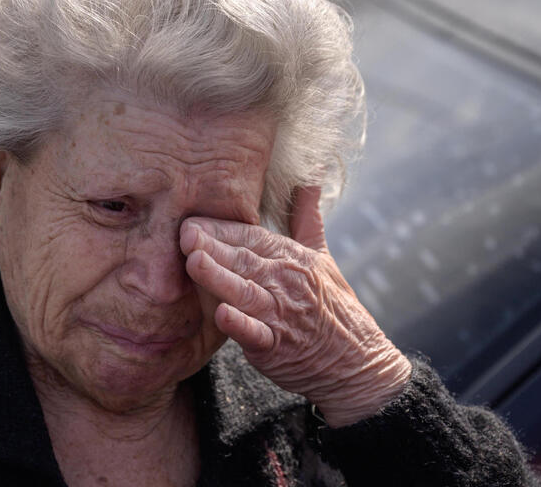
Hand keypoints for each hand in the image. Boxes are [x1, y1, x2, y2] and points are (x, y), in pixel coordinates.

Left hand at [180, 186, 411, 426]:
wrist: (357, 364)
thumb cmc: (332, 307)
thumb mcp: (323, 256)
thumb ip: (306, 217)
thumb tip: (308, 177)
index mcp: (292, 257)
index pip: (251, 235)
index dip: (221, 226)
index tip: (191, 217)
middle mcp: (286, 281)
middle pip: (243, 258)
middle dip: (212, 244)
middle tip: (183, 231)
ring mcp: (282, 314)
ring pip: (245, 292)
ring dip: (218, 277)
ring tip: (193, 261)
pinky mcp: (277, 347)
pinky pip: (256, 334)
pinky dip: (239, 325)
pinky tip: (220, 314)